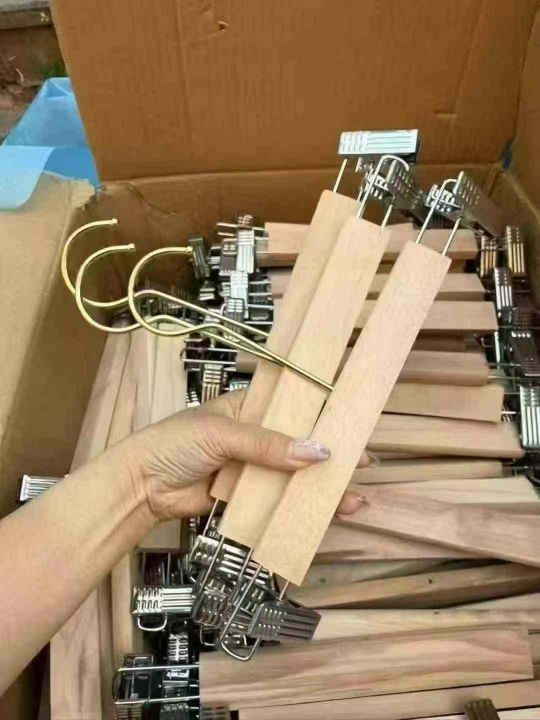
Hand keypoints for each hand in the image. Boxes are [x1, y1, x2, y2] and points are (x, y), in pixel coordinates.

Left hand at [111, 390, 361, 520]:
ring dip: (321, 486)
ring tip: (353, 497)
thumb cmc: (176, 443)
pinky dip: (301, 508)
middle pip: (300, 444)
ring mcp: (253, 469)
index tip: (354, 421)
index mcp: (251, 409)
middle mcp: (257, 437)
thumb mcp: (223, 433)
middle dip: (331, 454)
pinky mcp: (248, 498)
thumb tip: (317, 452)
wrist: (141, 486)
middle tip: (363, 464)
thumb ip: (268, 444)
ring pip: (294, 476)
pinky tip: (325, 514)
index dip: (323, 413)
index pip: (294, 406)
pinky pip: (279, 501)